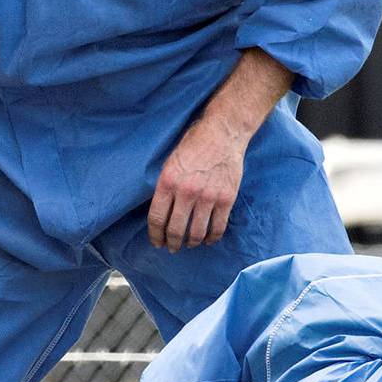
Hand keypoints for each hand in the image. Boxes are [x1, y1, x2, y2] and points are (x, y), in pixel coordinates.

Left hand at [147, 109, 247, 250]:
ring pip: (196, 232)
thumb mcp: (170, 162)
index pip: (157, 218)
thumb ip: (165, 187)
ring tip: (189, 244)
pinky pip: (218, 227)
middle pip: (175, 229)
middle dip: (172, 243)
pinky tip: (208, 240)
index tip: (156, 242)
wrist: (223, 133)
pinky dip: (212, 238)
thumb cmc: (194, 145)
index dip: (155, 235)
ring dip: (191, 243)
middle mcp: (186, 192)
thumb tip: (161, 212)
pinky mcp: (226, 199)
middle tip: (172, 247)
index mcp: (168, 182)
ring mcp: (208, 197)